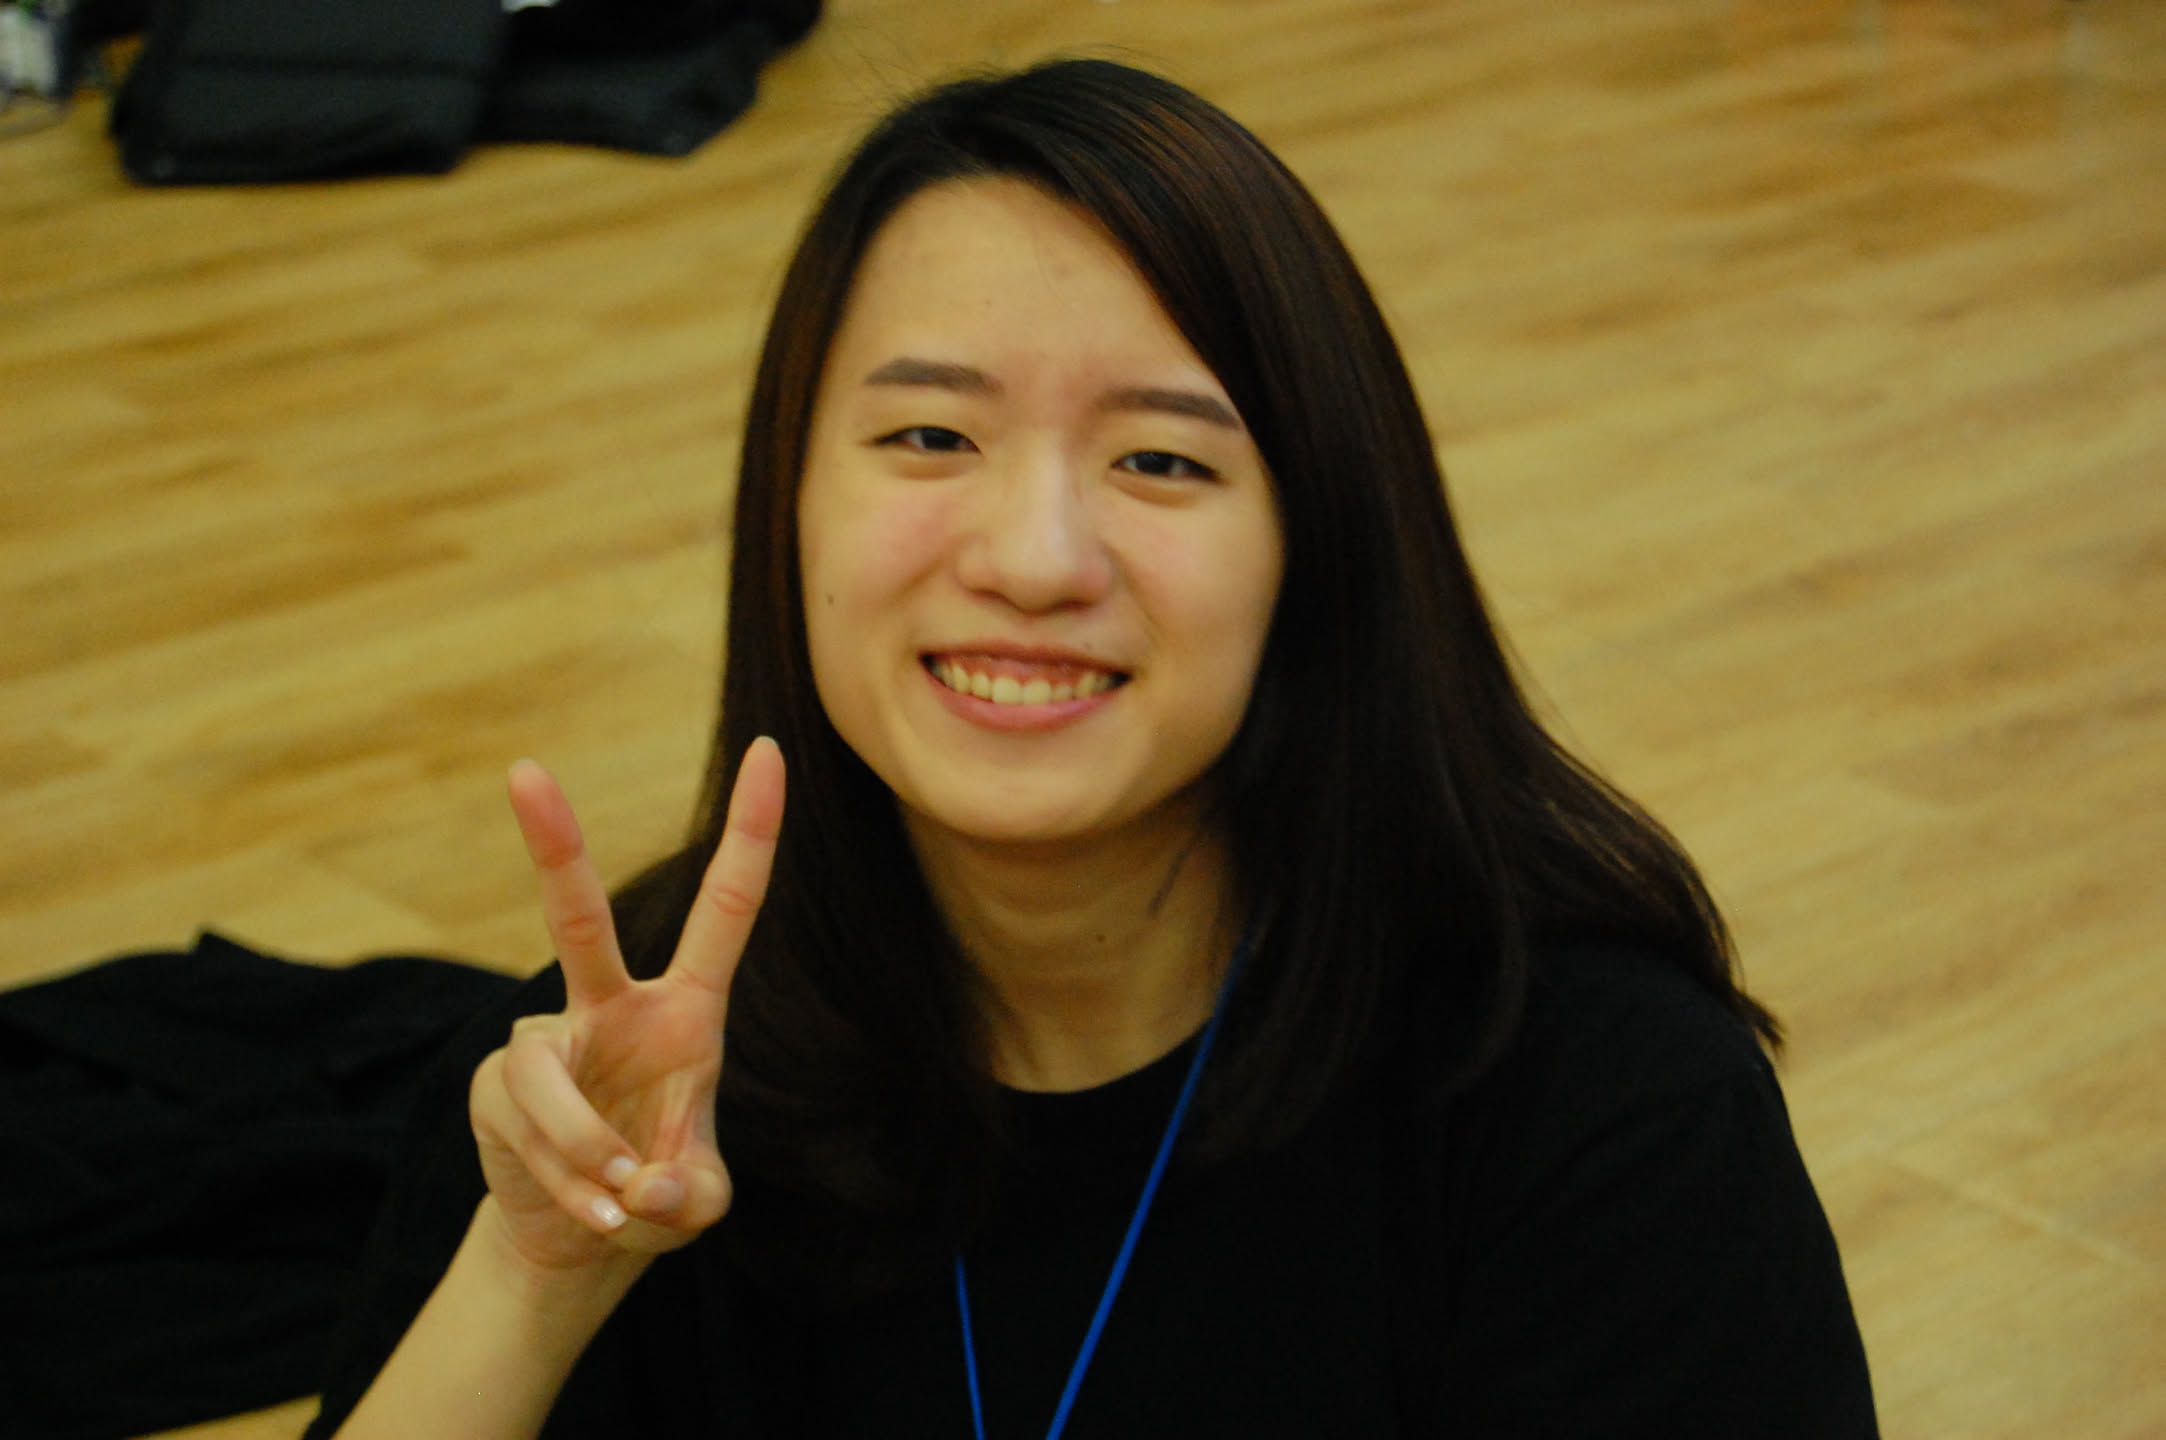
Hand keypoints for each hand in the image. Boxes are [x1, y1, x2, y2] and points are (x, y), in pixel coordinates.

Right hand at [469, 738, 784, 1274]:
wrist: (580, 1238)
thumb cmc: (656, 1190)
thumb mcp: (697, 1202)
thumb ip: (687, 1194)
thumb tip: (638, 1185)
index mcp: (685, 1009)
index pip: (726, 906)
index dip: (751, 831)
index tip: (770, 750)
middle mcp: (611, 1007)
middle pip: (578, 918)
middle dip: (552, 844)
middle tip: (523, 771)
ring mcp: (547, 1041)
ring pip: (552, 1080)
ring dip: (587, 1151)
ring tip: (617, 1203)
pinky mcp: (497, 1084)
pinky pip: (530, 1127)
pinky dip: (567, 1182)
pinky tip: (591, 1211)